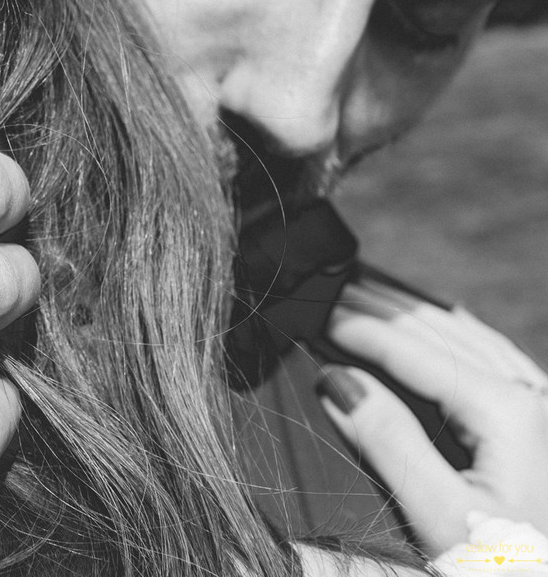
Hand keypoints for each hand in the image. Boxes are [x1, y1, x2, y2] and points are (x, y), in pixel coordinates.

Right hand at [319, 298, 547, 553]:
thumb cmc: (510, 569)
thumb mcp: (441, 517)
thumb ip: (389, 442)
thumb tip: (337, 380)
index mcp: (507, 412)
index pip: (415, 352)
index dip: (361, 328)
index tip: (316, 315)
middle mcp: (532, 398)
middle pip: (443, 333)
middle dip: (385, 309)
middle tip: (333, 292)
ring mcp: (542, 410)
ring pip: (472, 339)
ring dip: (417, 315)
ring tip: (372, 297)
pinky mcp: (540, 429)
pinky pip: (497, 358)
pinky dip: (459, 334)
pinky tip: (447, 323)